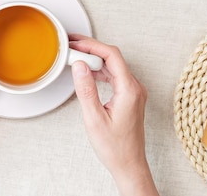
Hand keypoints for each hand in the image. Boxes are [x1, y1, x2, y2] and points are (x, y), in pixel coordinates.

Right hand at [69, 35, 158, 195]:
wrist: (129, 165)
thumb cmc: (114, 147)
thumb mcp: (94, 118)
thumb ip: (86, 90)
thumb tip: (80, 65)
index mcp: (129, 90)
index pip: (111, 55)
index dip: (92, 45)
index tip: (75, 43)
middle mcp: (135, 88)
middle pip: (113, 57)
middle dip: (91, 48)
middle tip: (72, 46)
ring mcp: (133, 92)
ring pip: (113, 66)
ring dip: (95, 59)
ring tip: (75, 56)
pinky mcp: (129, 97)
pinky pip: (114, 76)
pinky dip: (100, 70)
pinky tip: (87, 72)